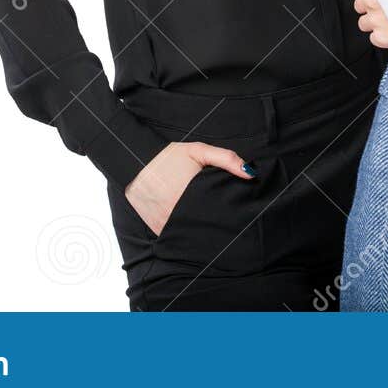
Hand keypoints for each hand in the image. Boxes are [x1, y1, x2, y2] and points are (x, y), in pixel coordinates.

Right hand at [124, 140, 252, 236]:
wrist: (136, 162)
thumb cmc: (170, 157)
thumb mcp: (199, 151)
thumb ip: (227, 160)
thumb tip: (250, 174)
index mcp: (191, 194)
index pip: (217, 212)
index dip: (226, 212)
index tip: (232, 210)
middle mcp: (177, 212)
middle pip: (204, 224)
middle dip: (213, 221)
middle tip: (218, 215)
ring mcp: (165, 222)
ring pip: (189, 232)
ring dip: (197, 228)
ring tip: (204, 220)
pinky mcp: (156, 228)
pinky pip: (174, 236)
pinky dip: (181, 232)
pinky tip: (188, 224)